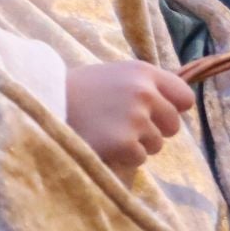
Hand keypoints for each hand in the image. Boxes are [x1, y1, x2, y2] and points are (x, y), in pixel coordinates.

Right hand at [62, 60, 192, 179]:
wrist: (45, 102)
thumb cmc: (80, 91)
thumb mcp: (116, 75)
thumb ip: (146, 86)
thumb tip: (179, 106)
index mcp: (143, 72)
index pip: (184, 96)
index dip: (172, 108)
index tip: (157, 114)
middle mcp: (144, 92)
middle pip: (173, 124)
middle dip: (154, 129)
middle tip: (125, 126)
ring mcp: (135, 118)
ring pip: (157, 144)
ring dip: (137, 144)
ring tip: (109, 132)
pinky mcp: (124, 143)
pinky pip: (140, 158)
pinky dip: (123, 156)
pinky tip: (103, 142)